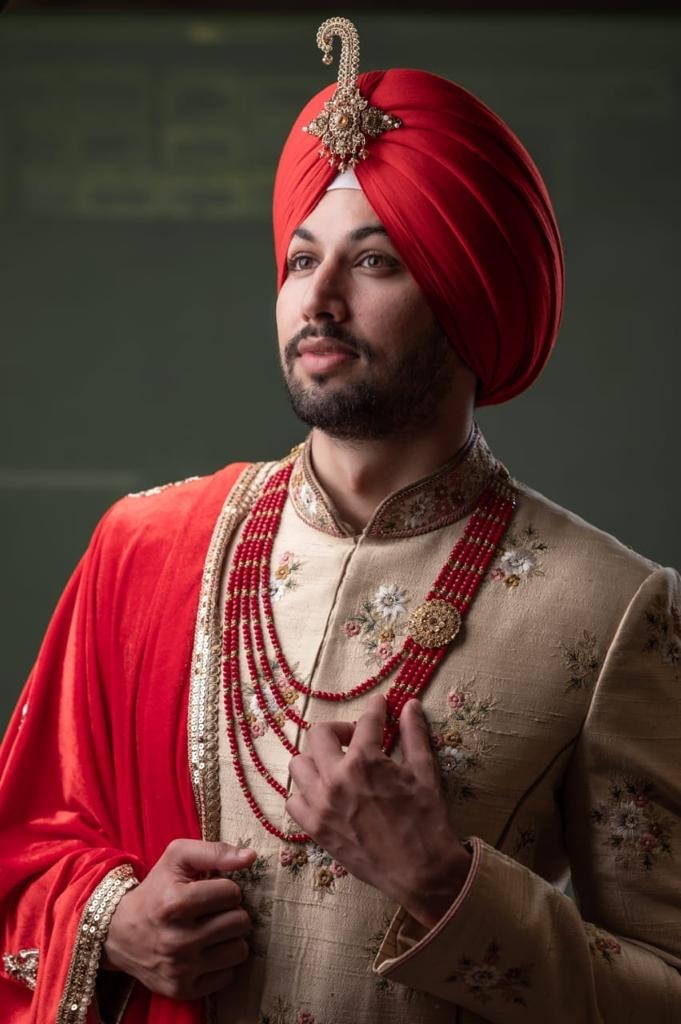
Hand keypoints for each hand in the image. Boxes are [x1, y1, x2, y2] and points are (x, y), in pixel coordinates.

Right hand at [102, 839, 256, 998]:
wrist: (119, 933)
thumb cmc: (156, 889)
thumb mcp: (177, 857)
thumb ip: (215, 851)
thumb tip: (250, 857)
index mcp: (175, 902)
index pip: (232, 893)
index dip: (226, 888)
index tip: (212, 890)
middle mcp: (177, 939)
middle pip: (240, 922)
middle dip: (231, 912)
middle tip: (214, 911)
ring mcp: (180, 968)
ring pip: (239, 950)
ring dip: (230, 938)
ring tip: (213, 930)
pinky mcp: (182, 990)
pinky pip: (228, 976)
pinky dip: (222, 963)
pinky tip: (206, 951)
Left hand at [286, 694, 470, 928]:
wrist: (420, 871)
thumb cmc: (426, 820)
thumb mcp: (425, 772)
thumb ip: (414, 734)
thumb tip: (410, 704)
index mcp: (365, 761)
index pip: (365, 722)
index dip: (376, 709)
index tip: (379, 705)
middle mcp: (336, 778)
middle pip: (319, 734)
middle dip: (340, 729)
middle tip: (356, 738)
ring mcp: (321, 805)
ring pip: (299, 765)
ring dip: (317, 758)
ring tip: (337, 765)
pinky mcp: (315, 828)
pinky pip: (294, 801)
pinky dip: (306, 792)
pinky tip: (325, 793)